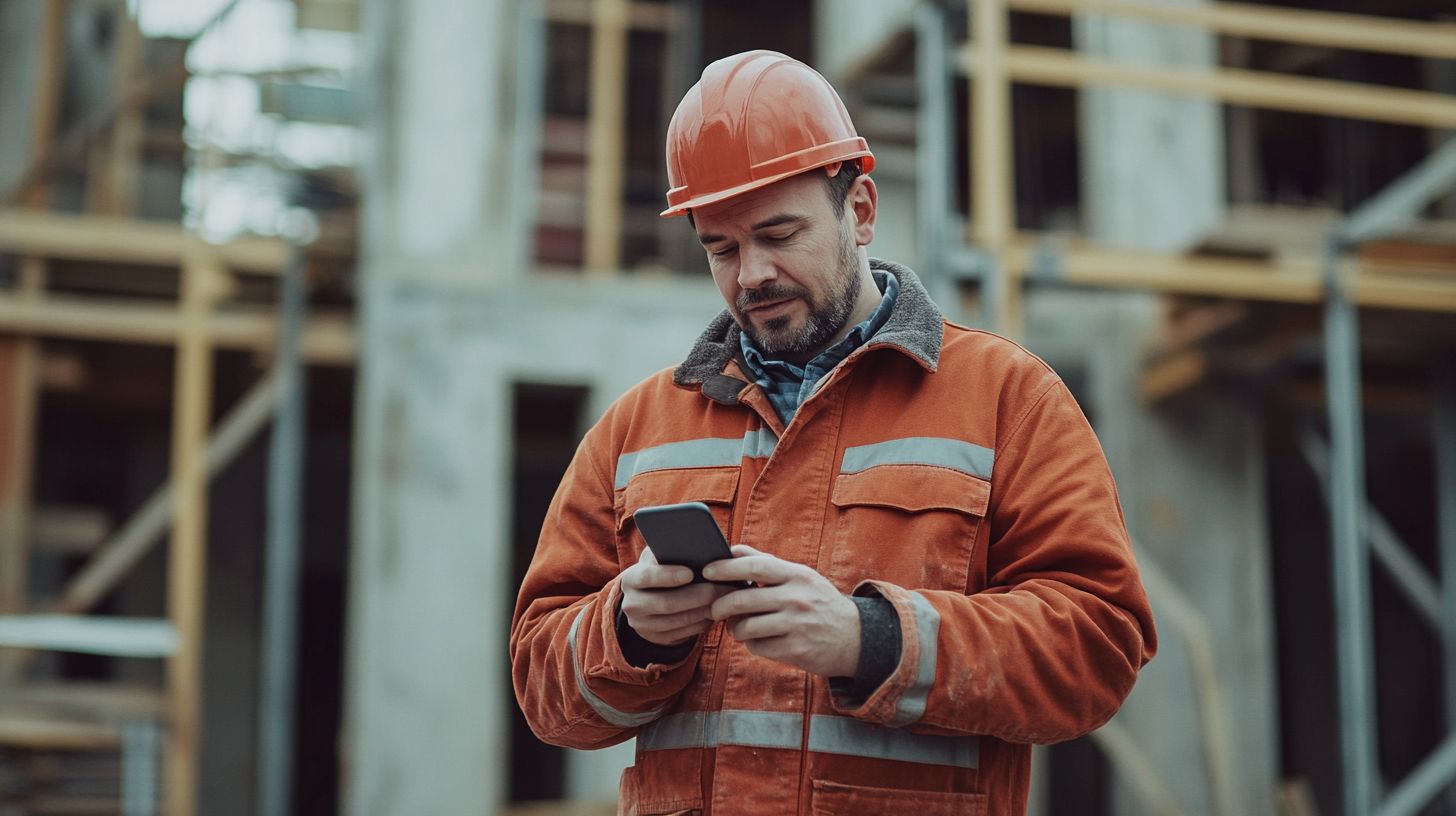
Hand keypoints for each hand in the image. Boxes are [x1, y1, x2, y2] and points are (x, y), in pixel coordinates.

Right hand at [619, 547, 730, 646]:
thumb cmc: (660, 569)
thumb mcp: (658, 558)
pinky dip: (703, 622)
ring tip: (725, 599)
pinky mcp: (658, 639)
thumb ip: (670, 551)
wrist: (646, 598)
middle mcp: (633, 605)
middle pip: (668, 603)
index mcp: (631, 579)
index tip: (691, 573)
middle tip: (723, 587)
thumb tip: (700, 547)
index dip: (669, 576)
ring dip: (706, 610)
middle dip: (699, 595)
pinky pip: (685, 634)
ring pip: (680, 621)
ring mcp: (643, 626)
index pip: (647, 577)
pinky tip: (716, 611)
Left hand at [704, 545, 860, 677]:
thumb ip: (768, 563)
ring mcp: (796, 625)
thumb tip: (733, 549)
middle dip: (720, 605)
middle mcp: (796, 598)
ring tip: (737, 627)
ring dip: (734, 629)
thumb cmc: (819, 603)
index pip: (754, 566)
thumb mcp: (801, 577)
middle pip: (742, 599)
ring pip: (745, 627)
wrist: (855, 638)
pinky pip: (757, 647)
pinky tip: (758, 640)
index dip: (725, 568)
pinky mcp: (795, 650)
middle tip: (714, 609)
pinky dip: (751, 644)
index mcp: (796, 575)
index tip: (707, 571)